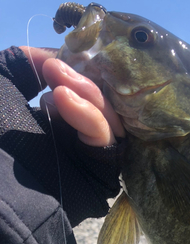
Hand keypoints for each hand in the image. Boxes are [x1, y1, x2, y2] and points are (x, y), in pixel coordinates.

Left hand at [0, 46, 124, 226]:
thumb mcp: (1, 88)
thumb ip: (21, 65)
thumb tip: (47, 55)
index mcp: (52, 123)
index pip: (82, 92)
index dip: (75, 72)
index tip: (56, 59)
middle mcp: (74, 139)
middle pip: (99, 104)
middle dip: (79, 81)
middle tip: (54, 68)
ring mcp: (88, 156)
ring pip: (108, 119)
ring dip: (87, 95)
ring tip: (58, 84)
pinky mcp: (100, 171)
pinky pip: (106, 140)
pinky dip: (89, 116)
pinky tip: (63, 99)